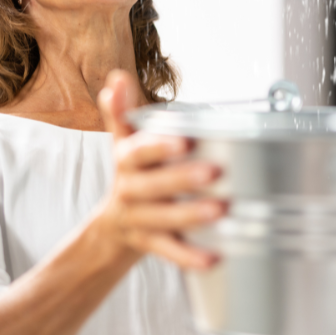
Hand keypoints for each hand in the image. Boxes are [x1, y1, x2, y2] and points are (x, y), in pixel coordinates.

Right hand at [97, 70, 224, 269]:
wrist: (115, 226)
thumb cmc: (132, 174)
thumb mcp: (125, 142)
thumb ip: (123, 113)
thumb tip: (116, 77)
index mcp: (126, 162)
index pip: (137, 152)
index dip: (158, 147)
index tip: (185, 140)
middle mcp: (129, 190)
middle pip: (152, 186)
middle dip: (182, 179)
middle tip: (214, 171)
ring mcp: (139, 220)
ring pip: (163, 219)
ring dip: (190, 214)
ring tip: (220, 209)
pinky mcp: (149, 245)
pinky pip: (168, 251)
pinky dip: (189, 256)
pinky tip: (212, 257)